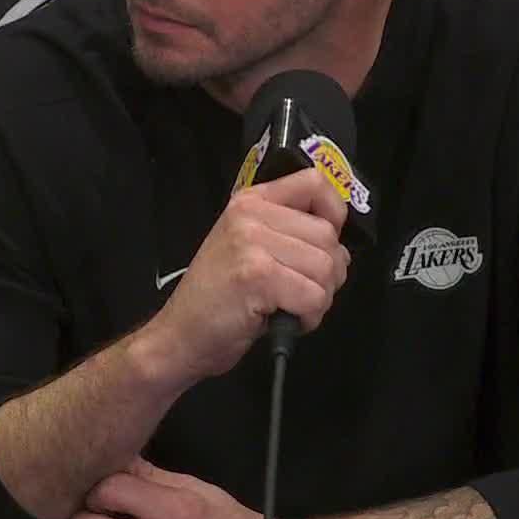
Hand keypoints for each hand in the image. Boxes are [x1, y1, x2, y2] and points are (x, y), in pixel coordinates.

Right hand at [142, 167, 349, 383]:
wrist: (179, 336)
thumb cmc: (219, 299)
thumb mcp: (248, 249)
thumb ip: (288, 234)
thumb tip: (340, 246)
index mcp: (251, 202)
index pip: (314, 183)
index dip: (334, 213)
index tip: (326, 242)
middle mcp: (250, 215)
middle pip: (327, 235)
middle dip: (328, 273)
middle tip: (302, 292)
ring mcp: (252, 243)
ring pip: (326, 267)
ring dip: (320, 297)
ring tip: (290, 306)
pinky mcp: (258, 276)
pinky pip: (314, 296)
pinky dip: (310, 317)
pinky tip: (286, 319)